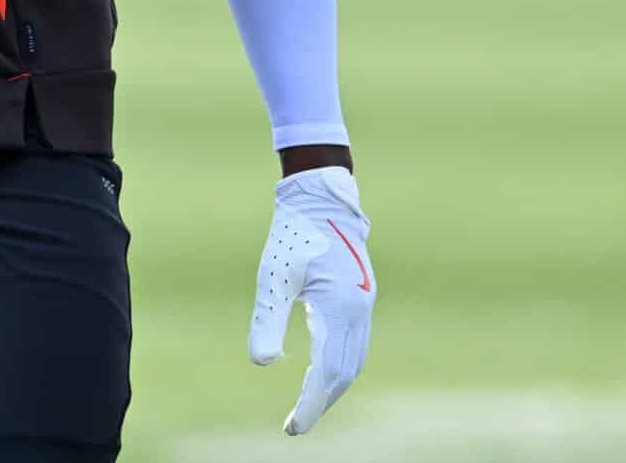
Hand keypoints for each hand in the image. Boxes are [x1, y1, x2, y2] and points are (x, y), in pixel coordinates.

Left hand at [248, 165, 374, 435]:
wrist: (321, 198)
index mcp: (338, 308)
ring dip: (332, 387)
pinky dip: (340, 365)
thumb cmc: (292, 235)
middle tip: (296, 425)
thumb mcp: (272, 278)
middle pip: (344, 373)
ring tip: (308, 405)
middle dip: (321, 402)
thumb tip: (261, 363)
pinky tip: (321, 371)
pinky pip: (355, 343)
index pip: (326, 372)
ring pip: (354, 360)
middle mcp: (358, 310)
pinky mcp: (362, 296)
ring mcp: (364, 303)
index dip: (310, 404)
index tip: (293, 427)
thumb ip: (267, 320)